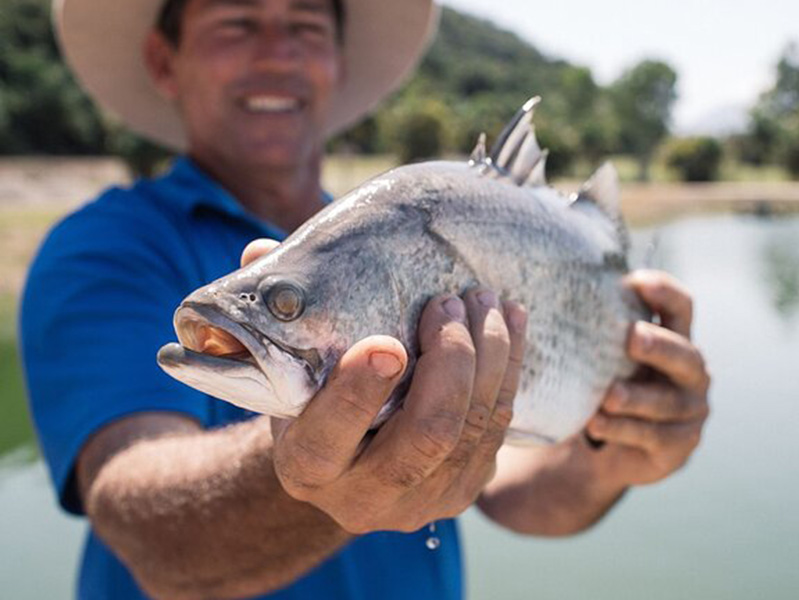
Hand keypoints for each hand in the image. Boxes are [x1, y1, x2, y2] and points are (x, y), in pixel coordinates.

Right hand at [241, 239, 527, 533]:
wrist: (344, 467)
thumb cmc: (310, 398)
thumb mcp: (284, 367)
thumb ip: (276, 314)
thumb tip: (260, 255)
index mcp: (305, 469)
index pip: (328, 439)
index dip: (357, 394)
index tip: (388, 342)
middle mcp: (364, 499)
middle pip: (426, 437)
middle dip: (450, 361)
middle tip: (448, 302)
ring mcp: (424, 501)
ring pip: (473, 430)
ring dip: (490, 357)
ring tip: (484, 299)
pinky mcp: (466, 489)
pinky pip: (499, 429)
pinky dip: (509, 370)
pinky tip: (510, 323)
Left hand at [583, 269, 709, 487]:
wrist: (608, 450)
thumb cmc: (607, 385)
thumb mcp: (605, 356)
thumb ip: (598, 329)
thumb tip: (548, 292)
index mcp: (676, 339)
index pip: (681, 307)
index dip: (665, 292)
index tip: (636, 282)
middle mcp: (691, 372)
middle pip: (684, 354)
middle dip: (659, 346)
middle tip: (632, 337)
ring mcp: (691, 410)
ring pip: (666, 402)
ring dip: (635, 398)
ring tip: (607, 397)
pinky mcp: (679, 445)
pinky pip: (653, 436)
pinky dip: (622, 430)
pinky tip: (596, 424)